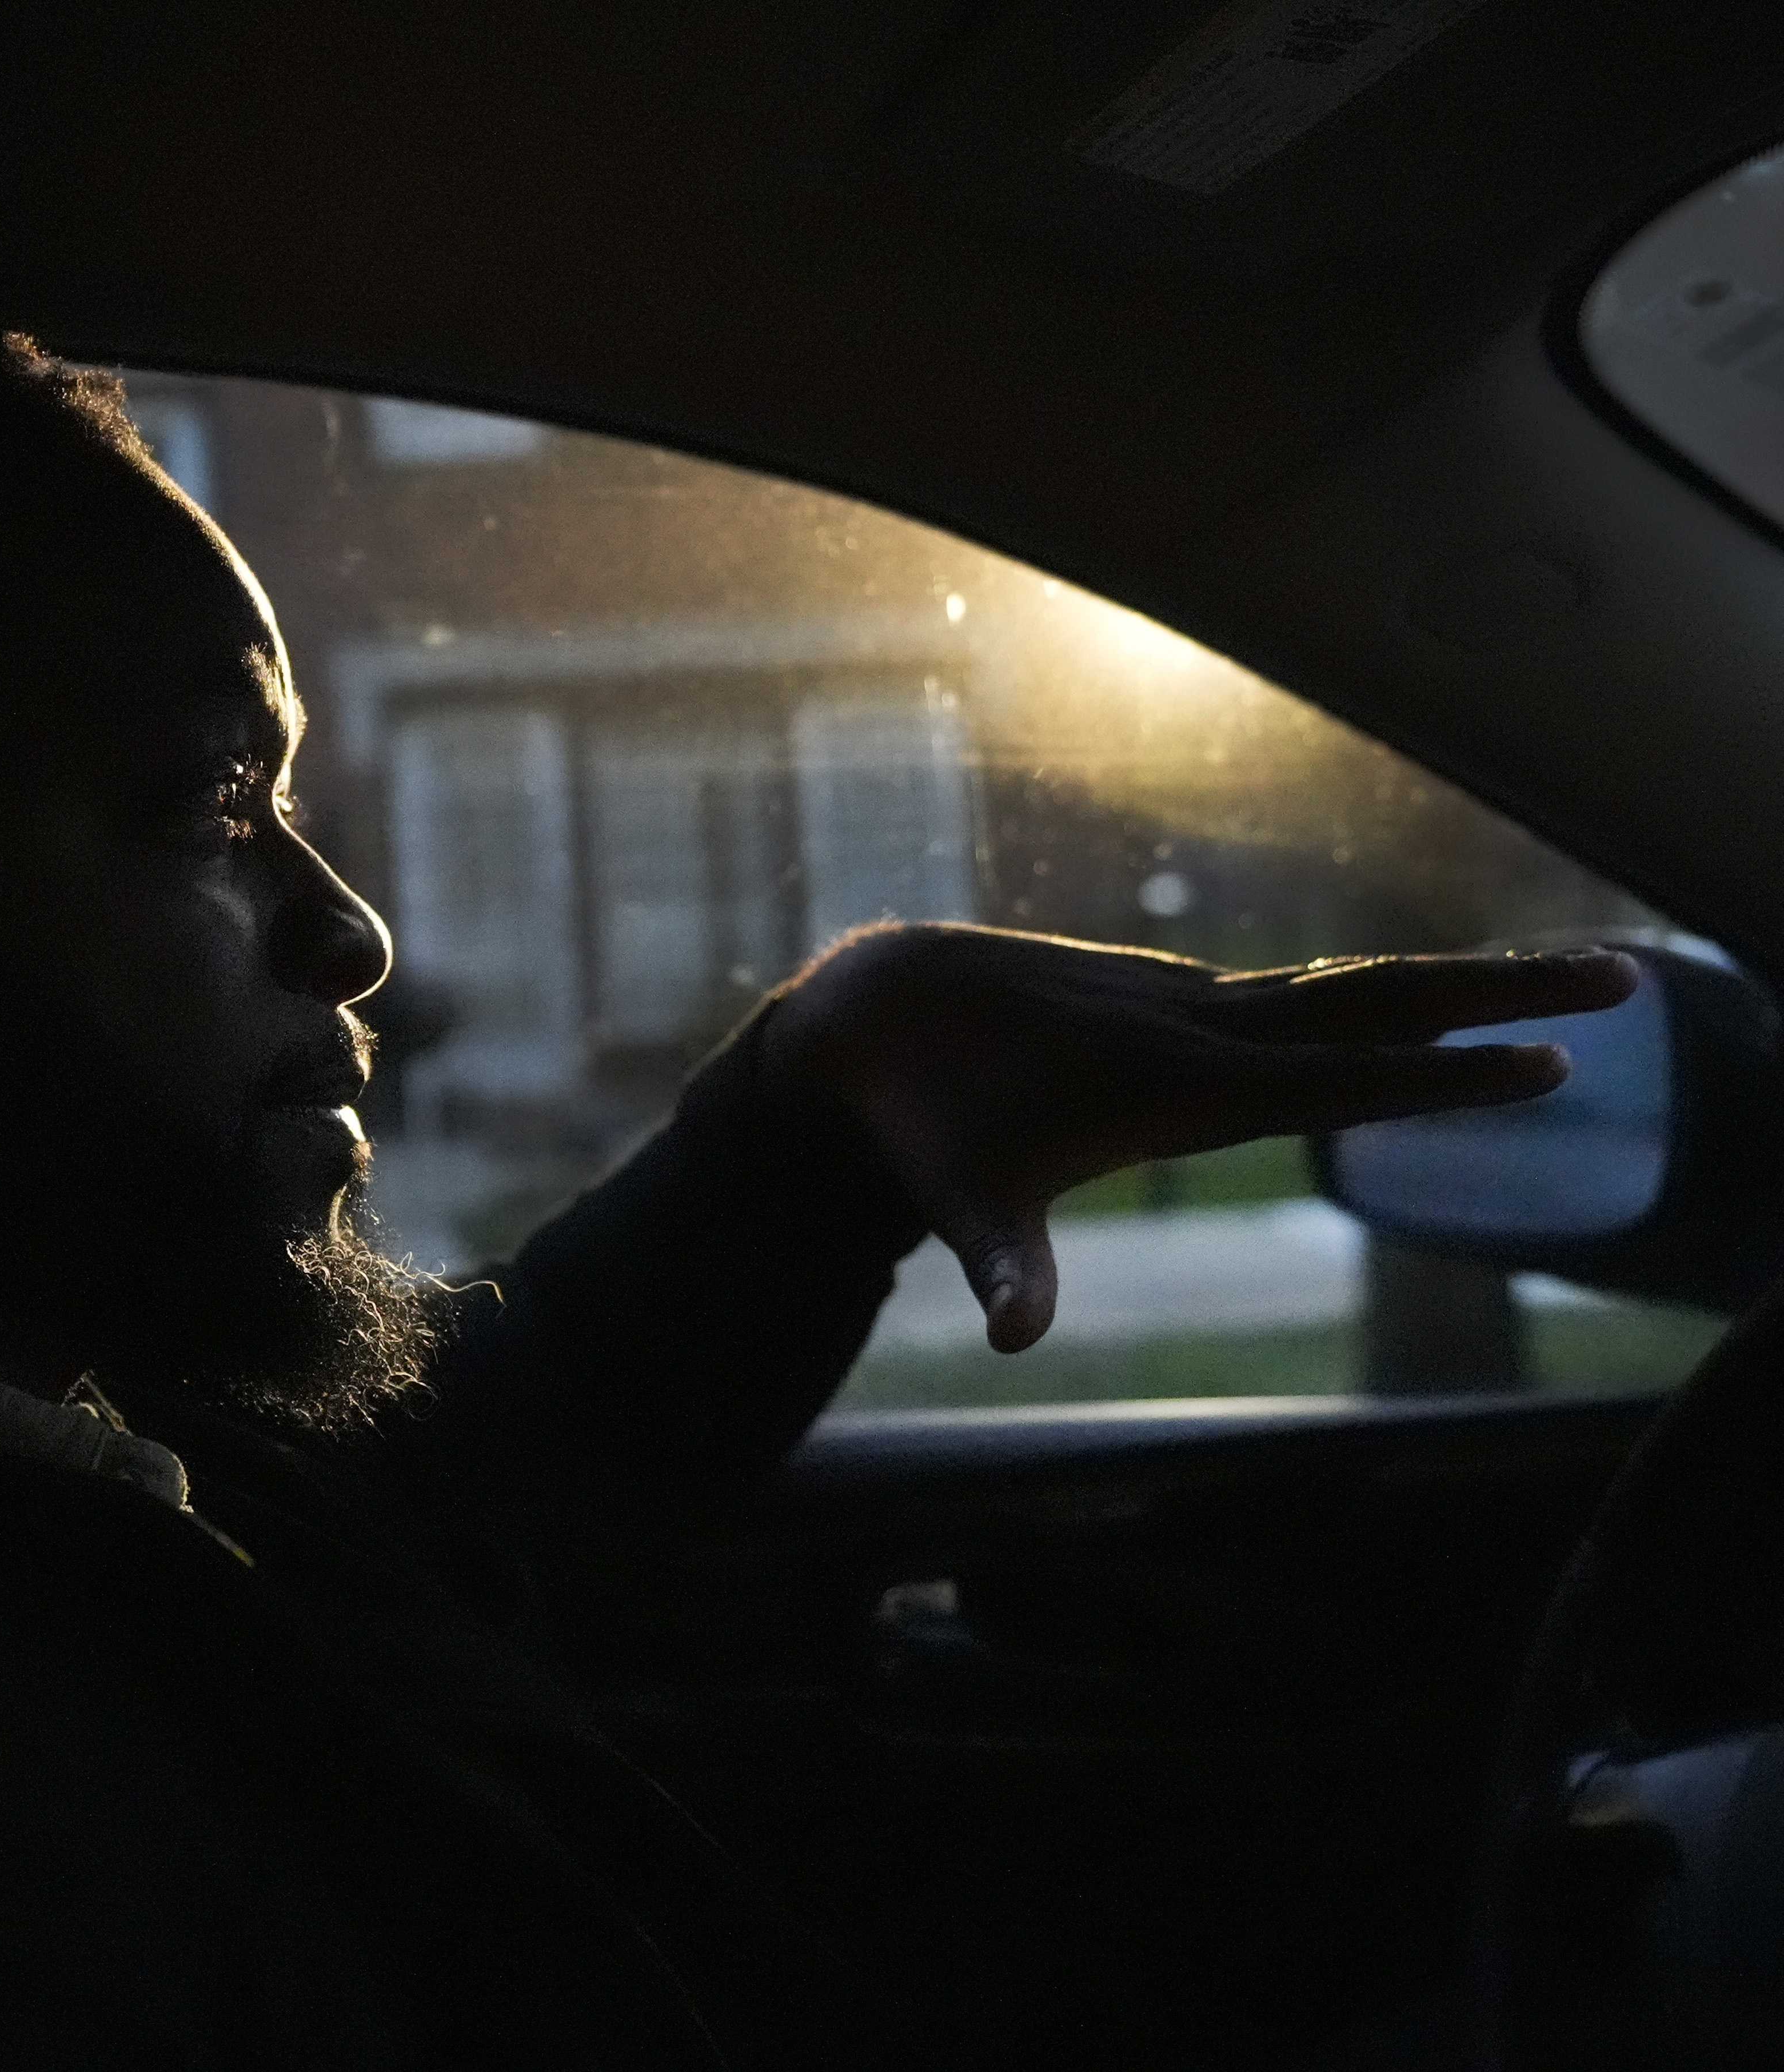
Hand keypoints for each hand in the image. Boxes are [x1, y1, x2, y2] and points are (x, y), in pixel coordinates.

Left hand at [752, 925, 1641, 1353]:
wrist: (880, 1009)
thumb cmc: (928, 1122)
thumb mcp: (962, 1200)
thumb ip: (1001, 1264)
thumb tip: (1009, 1337)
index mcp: (1175, 1081)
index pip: (1337, 1080)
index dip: (1438, 1078)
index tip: (1545, 1063)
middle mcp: (1202, 1029)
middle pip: (1381, 1005)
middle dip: (1501, 993)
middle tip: (1622, 983)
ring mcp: (1199, 1005)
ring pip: (1357, 987)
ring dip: (1467, 982)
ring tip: (1584, 979)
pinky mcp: (1186, 999)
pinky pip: (1313, 992)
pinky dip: (1393, 989)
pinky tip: (1454, 994)